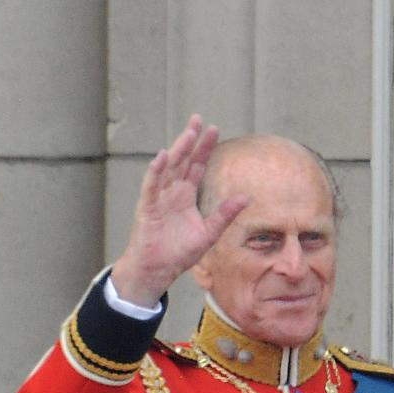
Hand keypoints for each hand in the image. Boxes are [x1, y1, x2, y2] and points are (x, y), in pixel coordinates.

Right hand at [110, 114, 248, 306]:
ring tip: (187, 133)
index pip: (196, 166)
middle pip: (182, 161)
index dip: (204, 148)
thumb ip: (224, 215)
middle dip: (190, 140)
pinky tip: (162, 157)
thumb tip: (247, 197)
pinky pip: (151, 187)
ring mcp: (158, 199)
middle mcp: (171, 193)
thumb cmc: (178, 254)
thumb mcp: (208, 234)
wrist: (157, 271)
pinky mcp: (147, 209)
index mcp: (185, 196)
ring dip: (177, 150)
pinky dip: (155, 172)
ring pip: (168, 169)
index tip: (213, 129)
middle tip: (198, 119)